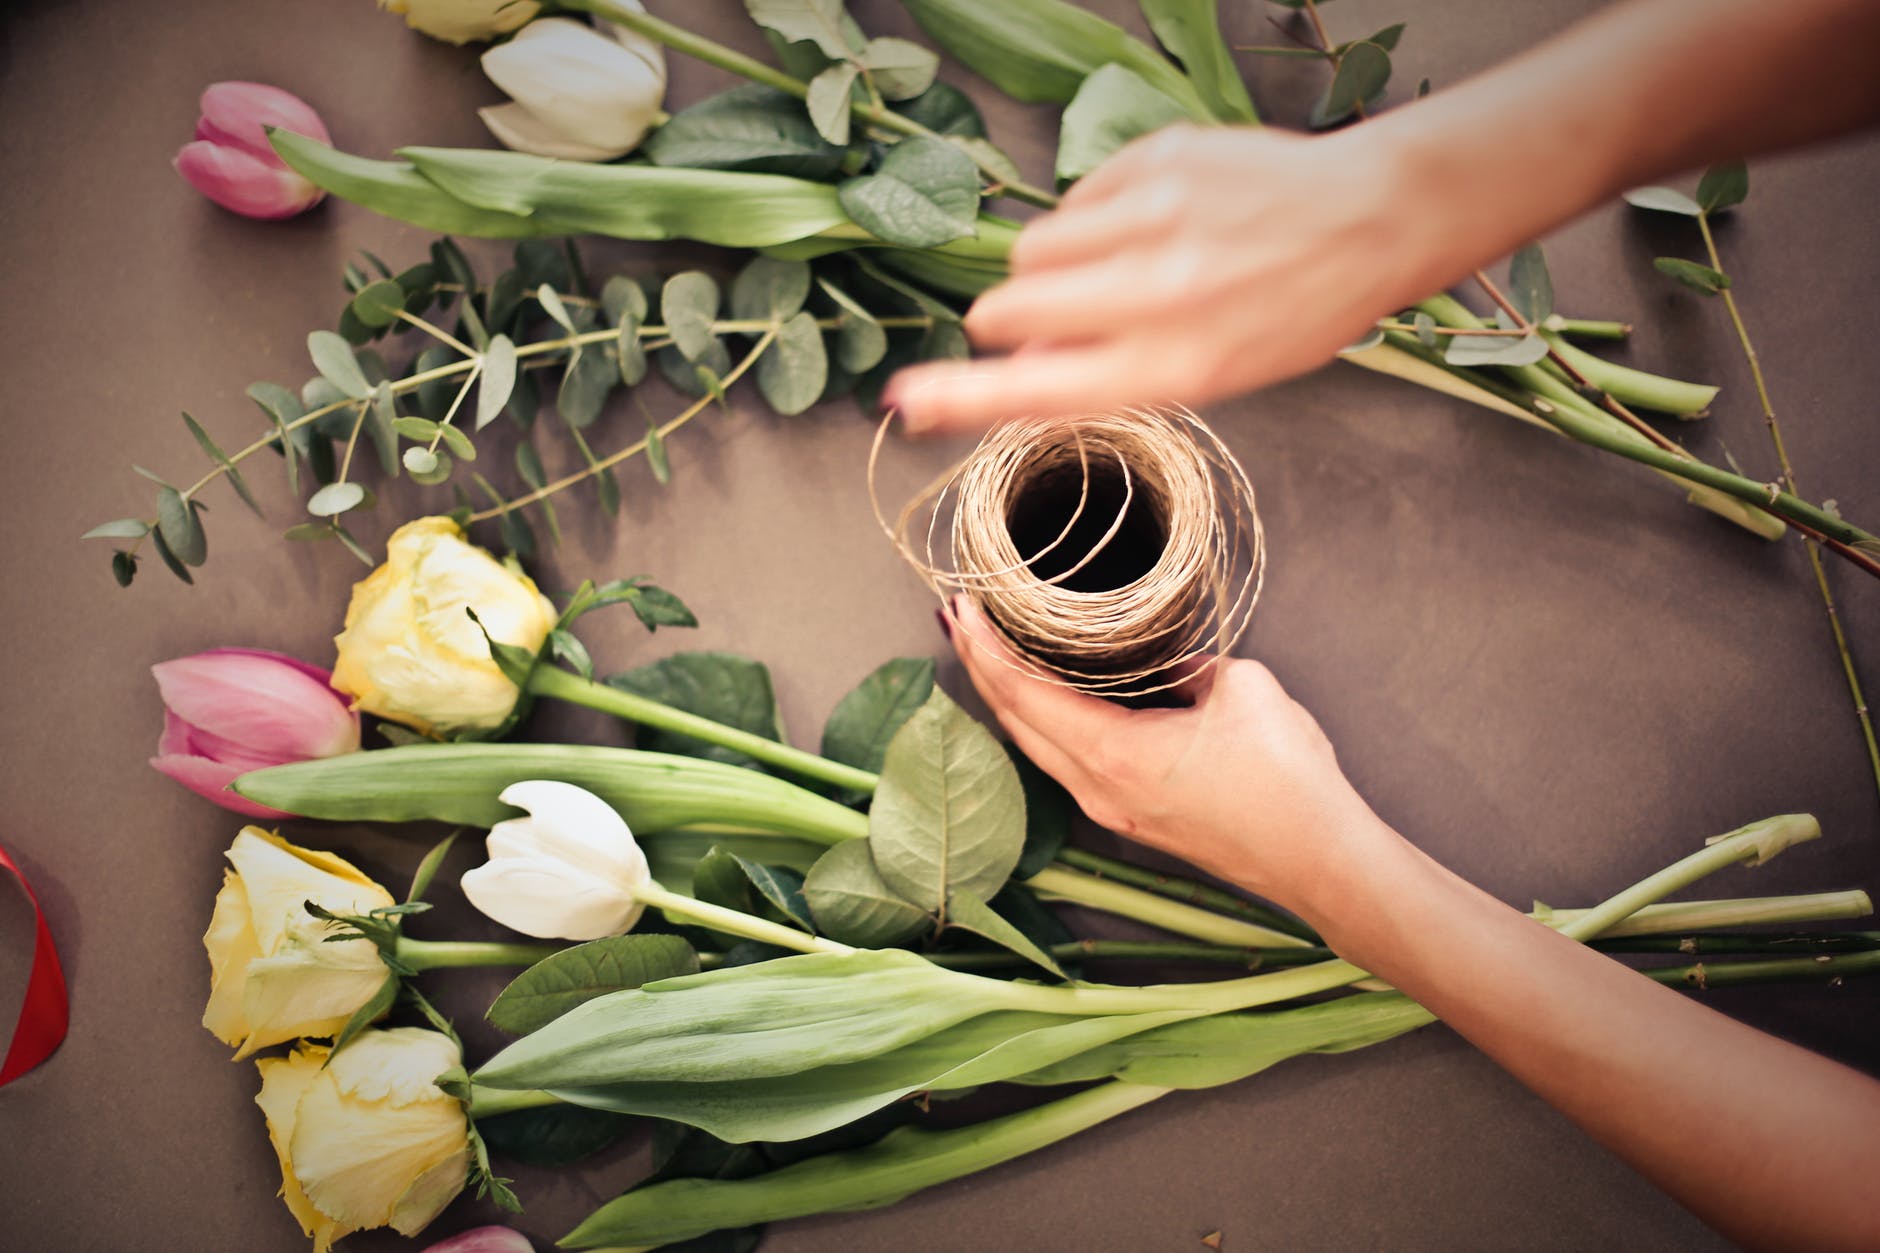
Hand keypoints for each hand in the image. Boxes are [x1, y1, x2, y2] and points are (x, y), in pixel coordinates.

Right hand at [887, 123, 1444, 435]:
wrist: (1369, 217)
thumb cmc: (1291, 309)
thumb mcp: (1211, 372)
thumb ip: (1109, 373)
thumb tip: (1015, 371)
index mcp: (1172, 364)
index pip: (1035, 390)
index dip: (958, 398)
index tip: (905, 398)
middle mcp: (1156, 291)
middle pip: (1007, 306)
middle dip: (1012, 320)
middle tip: (1057, 321)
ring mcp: (1152, 218)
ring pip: (1032, 250)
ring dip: (1053, 268)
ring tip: (1116, 269)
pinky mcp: (1153, 159)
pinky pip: (1075, 199)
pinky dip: (1094, 218)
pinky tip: (1153, 223)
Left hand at [946, 597, 1386, 912]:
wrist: (1321, 861)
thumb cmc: (1286, 782)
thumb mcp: (1242, 688)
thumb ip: (1190, 662)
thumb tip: (1168, 660)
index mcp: (1113, 754)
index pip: (1022, 693)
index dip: (984, 647)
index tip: (960, 608)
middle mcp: (1098, 788)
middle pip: (1015, 721)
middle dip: (981, 666)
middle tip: (960, 617)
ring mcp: (1112, 810)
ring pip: (1036, 745)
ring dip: (1008, 697)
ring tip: (989, 650)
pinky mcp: (1132, 818)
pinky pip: (1067, 762)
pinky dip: (1043, 723)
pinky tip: (1045, 698)